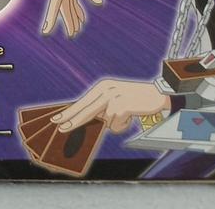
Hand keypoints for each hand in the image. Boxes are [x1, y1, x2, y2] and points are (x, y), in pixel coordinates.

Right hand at [42, 0, 104, 37]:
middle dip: (67, 20)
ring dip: (73, 16)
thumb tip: (98, 2)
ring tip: (77, 30)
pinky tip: (82, 18)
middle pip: (62, 6)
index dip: (50, 18)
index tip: (46, 31)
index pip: (55, 4)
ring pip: (67, 4)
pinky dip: (77, 8)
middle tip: (72, 34)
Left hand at [52, 80, 169, 132]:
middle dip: (73, 121)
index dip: (69, 112)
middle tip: (61, 129)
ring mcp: (114, 96)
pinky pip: (116, 124)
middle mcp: (106, 89)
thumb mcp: (115, 99)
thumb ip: (101, 108)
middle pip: (85, 110)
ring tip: (127, 114)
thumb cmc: (135, 99)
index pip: (82, 101)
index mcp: (103, 86)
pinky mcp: (122, 105)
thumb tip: (83, 121)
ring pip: (104, 121)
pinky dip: (124, 125)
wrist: (158, 94)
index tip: (56, 120)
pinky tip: (132, 115)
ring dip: (116, 123)